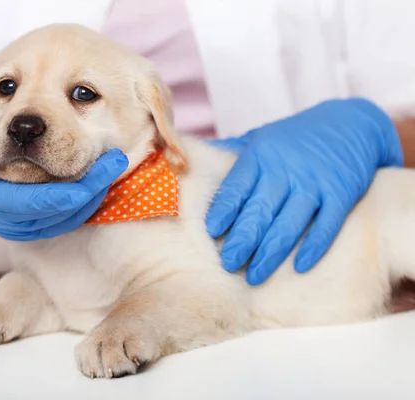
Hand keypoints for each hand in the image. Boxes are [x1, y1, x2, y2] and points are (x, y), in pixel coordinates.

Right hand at [0, 115, 128, 240]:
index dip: (72, 188)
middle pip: (60, 212)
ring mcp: (23, 226)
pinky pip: (68, 217)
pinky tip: (102, 178)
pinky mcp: (35, 224)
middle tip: (119, 161)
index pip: (38, 201)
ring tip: (115, 166)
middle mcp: (8, 221)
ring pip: (68, 218)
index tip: (100, 167)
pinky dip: (87, 200)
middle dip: (92, 189)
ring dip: (95, 195)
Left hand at [206, 98, 403, 284]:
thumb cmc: (294, 138)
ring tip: (254, 275)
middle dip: (242, 240)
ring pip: (289, 223)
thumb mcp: (261, 137)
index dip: (224, 209)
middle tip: (227, 263)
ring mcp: (315, 182)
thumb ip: (229, 153)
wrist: (351, 123)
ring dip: (270, 252)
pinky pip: (326, 225)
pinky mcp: (342, 193)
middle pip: (260, 210)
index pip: (237, 186)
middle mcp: (286, 169)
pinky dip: (314, 247)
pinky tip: (299, 267)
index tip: (211, 231)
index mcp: (261, 155)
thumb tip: (187, 163)